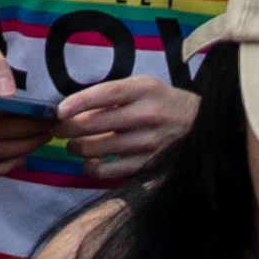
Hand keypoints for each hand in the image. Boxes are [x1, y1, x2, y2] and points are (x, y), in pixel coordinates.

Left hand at [54, 75, 192, 175]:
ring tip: (73, 145)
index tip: (58, 111)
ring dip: (76, 147)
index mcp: (144, 90)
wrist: (200, 126)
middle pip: (95, 123)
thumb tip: (74, 107)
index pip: (105, 94)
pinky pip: (110, 171)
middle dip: (68, 128)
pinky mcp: (147, 165)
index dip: (78, 102)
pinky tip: (90, 162)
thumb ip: (114, 95)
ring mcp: (148, 143)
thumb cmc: (162, 103)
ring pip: (98, 148)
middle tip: (58, 129)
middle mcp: (147, 115)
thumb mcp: (143, 88)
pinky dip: (93, 168)